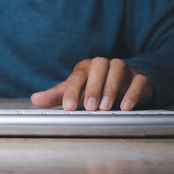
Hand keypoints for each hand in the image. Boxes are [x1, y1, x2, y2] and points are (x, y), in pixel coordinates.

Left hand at [31, 57, 153, 110]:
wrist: (122, 85)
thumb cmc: (93, 89)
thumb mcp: (73, 93)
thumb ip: (55, 96)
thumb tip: (35, 99)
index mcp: (85, 68)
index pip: (77, 76)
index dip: (72, 91)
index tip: (69, 107)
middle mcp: (103, 65)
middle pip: (98, 68)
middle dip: (93, 88)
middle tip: (90, 107)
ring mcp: (123, 69)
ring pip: (118, 69)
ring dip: (111, 88)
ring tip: (106, 107)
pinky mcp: (139, 77)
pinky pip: (137, 81)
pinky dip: (132, 93)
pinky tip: (126, 106)